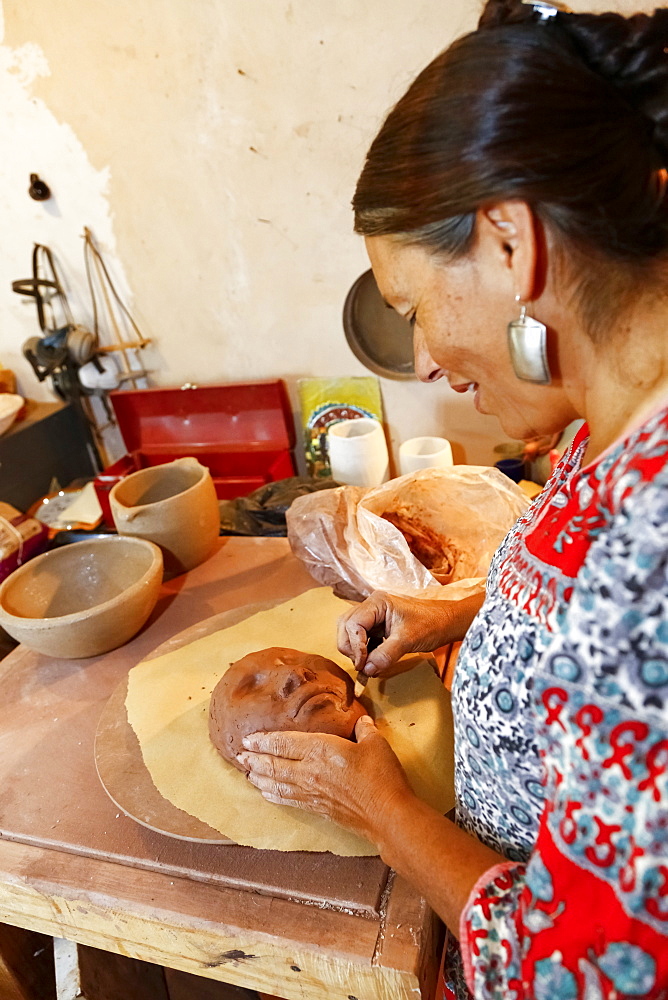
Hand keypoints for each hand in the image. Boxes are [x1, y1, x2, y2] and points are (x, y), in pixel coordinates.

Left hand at [237, 716, 414, 843]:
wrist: (387, 814)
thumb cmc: (381, 776)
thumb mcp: (375, 744)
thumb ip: (364, 729)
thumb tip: (361, 720)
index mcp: (321, 750)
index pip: (284, 743)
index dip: (264, 740)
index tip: (247, 739)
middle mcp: (310, 771)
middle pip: (274, 764)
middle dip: (254, 759)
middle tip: (239, 756)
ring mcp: (312, 792)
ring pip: (277, 783)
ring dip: (260, 777)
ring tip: (246, 773)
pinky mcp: (317, 808)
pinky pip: (288, 800)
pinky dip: (274, 795)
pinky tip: (265, 793)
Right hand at [337, 591, 453, 676]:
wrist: (447, 622)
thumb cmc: (432, 624)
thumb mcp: (408, 640)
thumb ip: (385, 655)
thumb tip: (366, 670)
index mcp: (377, 602)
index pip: (353, 624)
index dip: (355, 646)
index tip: (363, 664)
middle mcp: (372, 605)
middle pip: (346, 627)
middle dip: (351, 648)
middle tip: (363, 666)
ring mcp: (374, 615)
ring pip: (350, 632)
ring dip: (355, 651)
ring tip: (368, 665)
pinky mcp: (378, 625)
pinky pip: (361, 638)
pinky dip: (363, 651)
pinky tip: (372, 661)